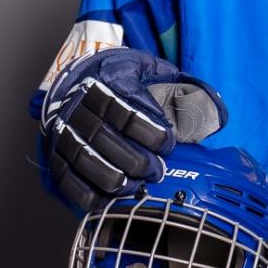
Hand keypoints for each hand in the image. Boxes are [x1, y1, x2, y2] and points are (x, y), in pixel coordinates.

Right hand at [41, 47, 226, 211]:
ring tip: (138, 186)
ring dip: (115, 178)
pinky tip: (111, 199)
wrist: (78, 76)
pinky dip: (88, 194)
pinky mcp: (55, 152)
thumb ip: (177, 85)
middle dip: (136, 160)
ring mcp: (65, 130)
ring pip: (86, 160)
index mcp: (106, 82)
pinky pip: (67, 178)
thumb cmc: (121, 76)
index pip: (126, 110)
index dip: (150, 132)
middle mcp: (81, 106)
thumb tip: (212, 110)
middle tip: (157, 170)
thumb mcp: (148, 68)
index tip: (169, 143)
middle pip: (106, 138)